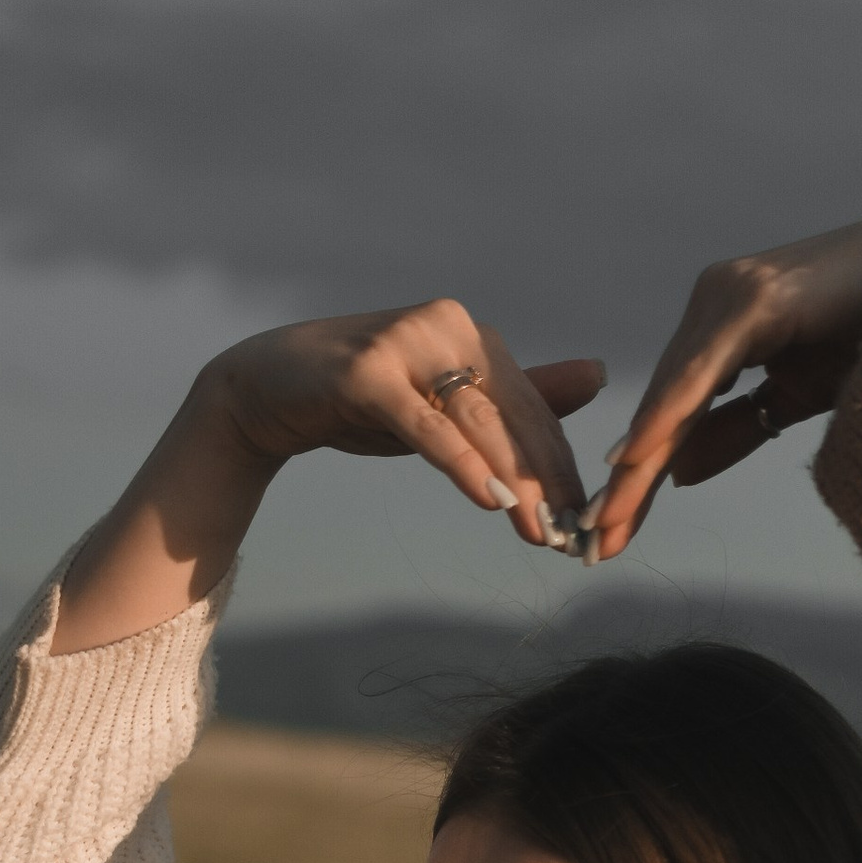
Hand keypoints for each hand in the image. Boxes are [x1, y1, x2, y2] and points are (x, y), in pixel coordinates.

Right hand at [204, 304, 604, 548]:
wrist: (265, 391)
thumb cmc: (358, 403)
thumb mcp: (442, 405)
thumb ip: (514, 396)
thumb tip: (596, 377)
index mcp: (469, 332)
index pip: (530, 407)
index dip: (559, 464)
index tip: (583, 519)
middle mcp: (446, 325)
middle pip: (511, 415)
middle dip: (544, 481)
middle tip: (570, 537)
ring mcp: (407, 343)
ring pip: (477, 421)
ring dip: (514, 480)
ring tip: (539, 530)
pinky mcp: (369, 372)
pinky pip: (428, 426)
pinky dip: (463, 464)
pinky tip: (491, 500)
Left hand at [591, 211, 861, 561]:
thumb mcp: (796, 396)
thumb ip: (737, 428)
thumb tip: (679, 472)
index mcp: (723, 326)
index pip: (671, 413)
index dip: (641, 475)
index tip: (609, 534)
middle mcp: (717, 302)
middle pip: (662, 407)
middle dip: (629, 481)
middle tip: (592, 545)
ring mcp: (733, 293)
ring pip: (674, 393)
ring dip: (639, 461)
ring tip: (606, 519)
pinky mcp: (756, 298)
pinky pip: (704, 370)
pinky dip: (671, 415)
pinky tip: (641, 457)